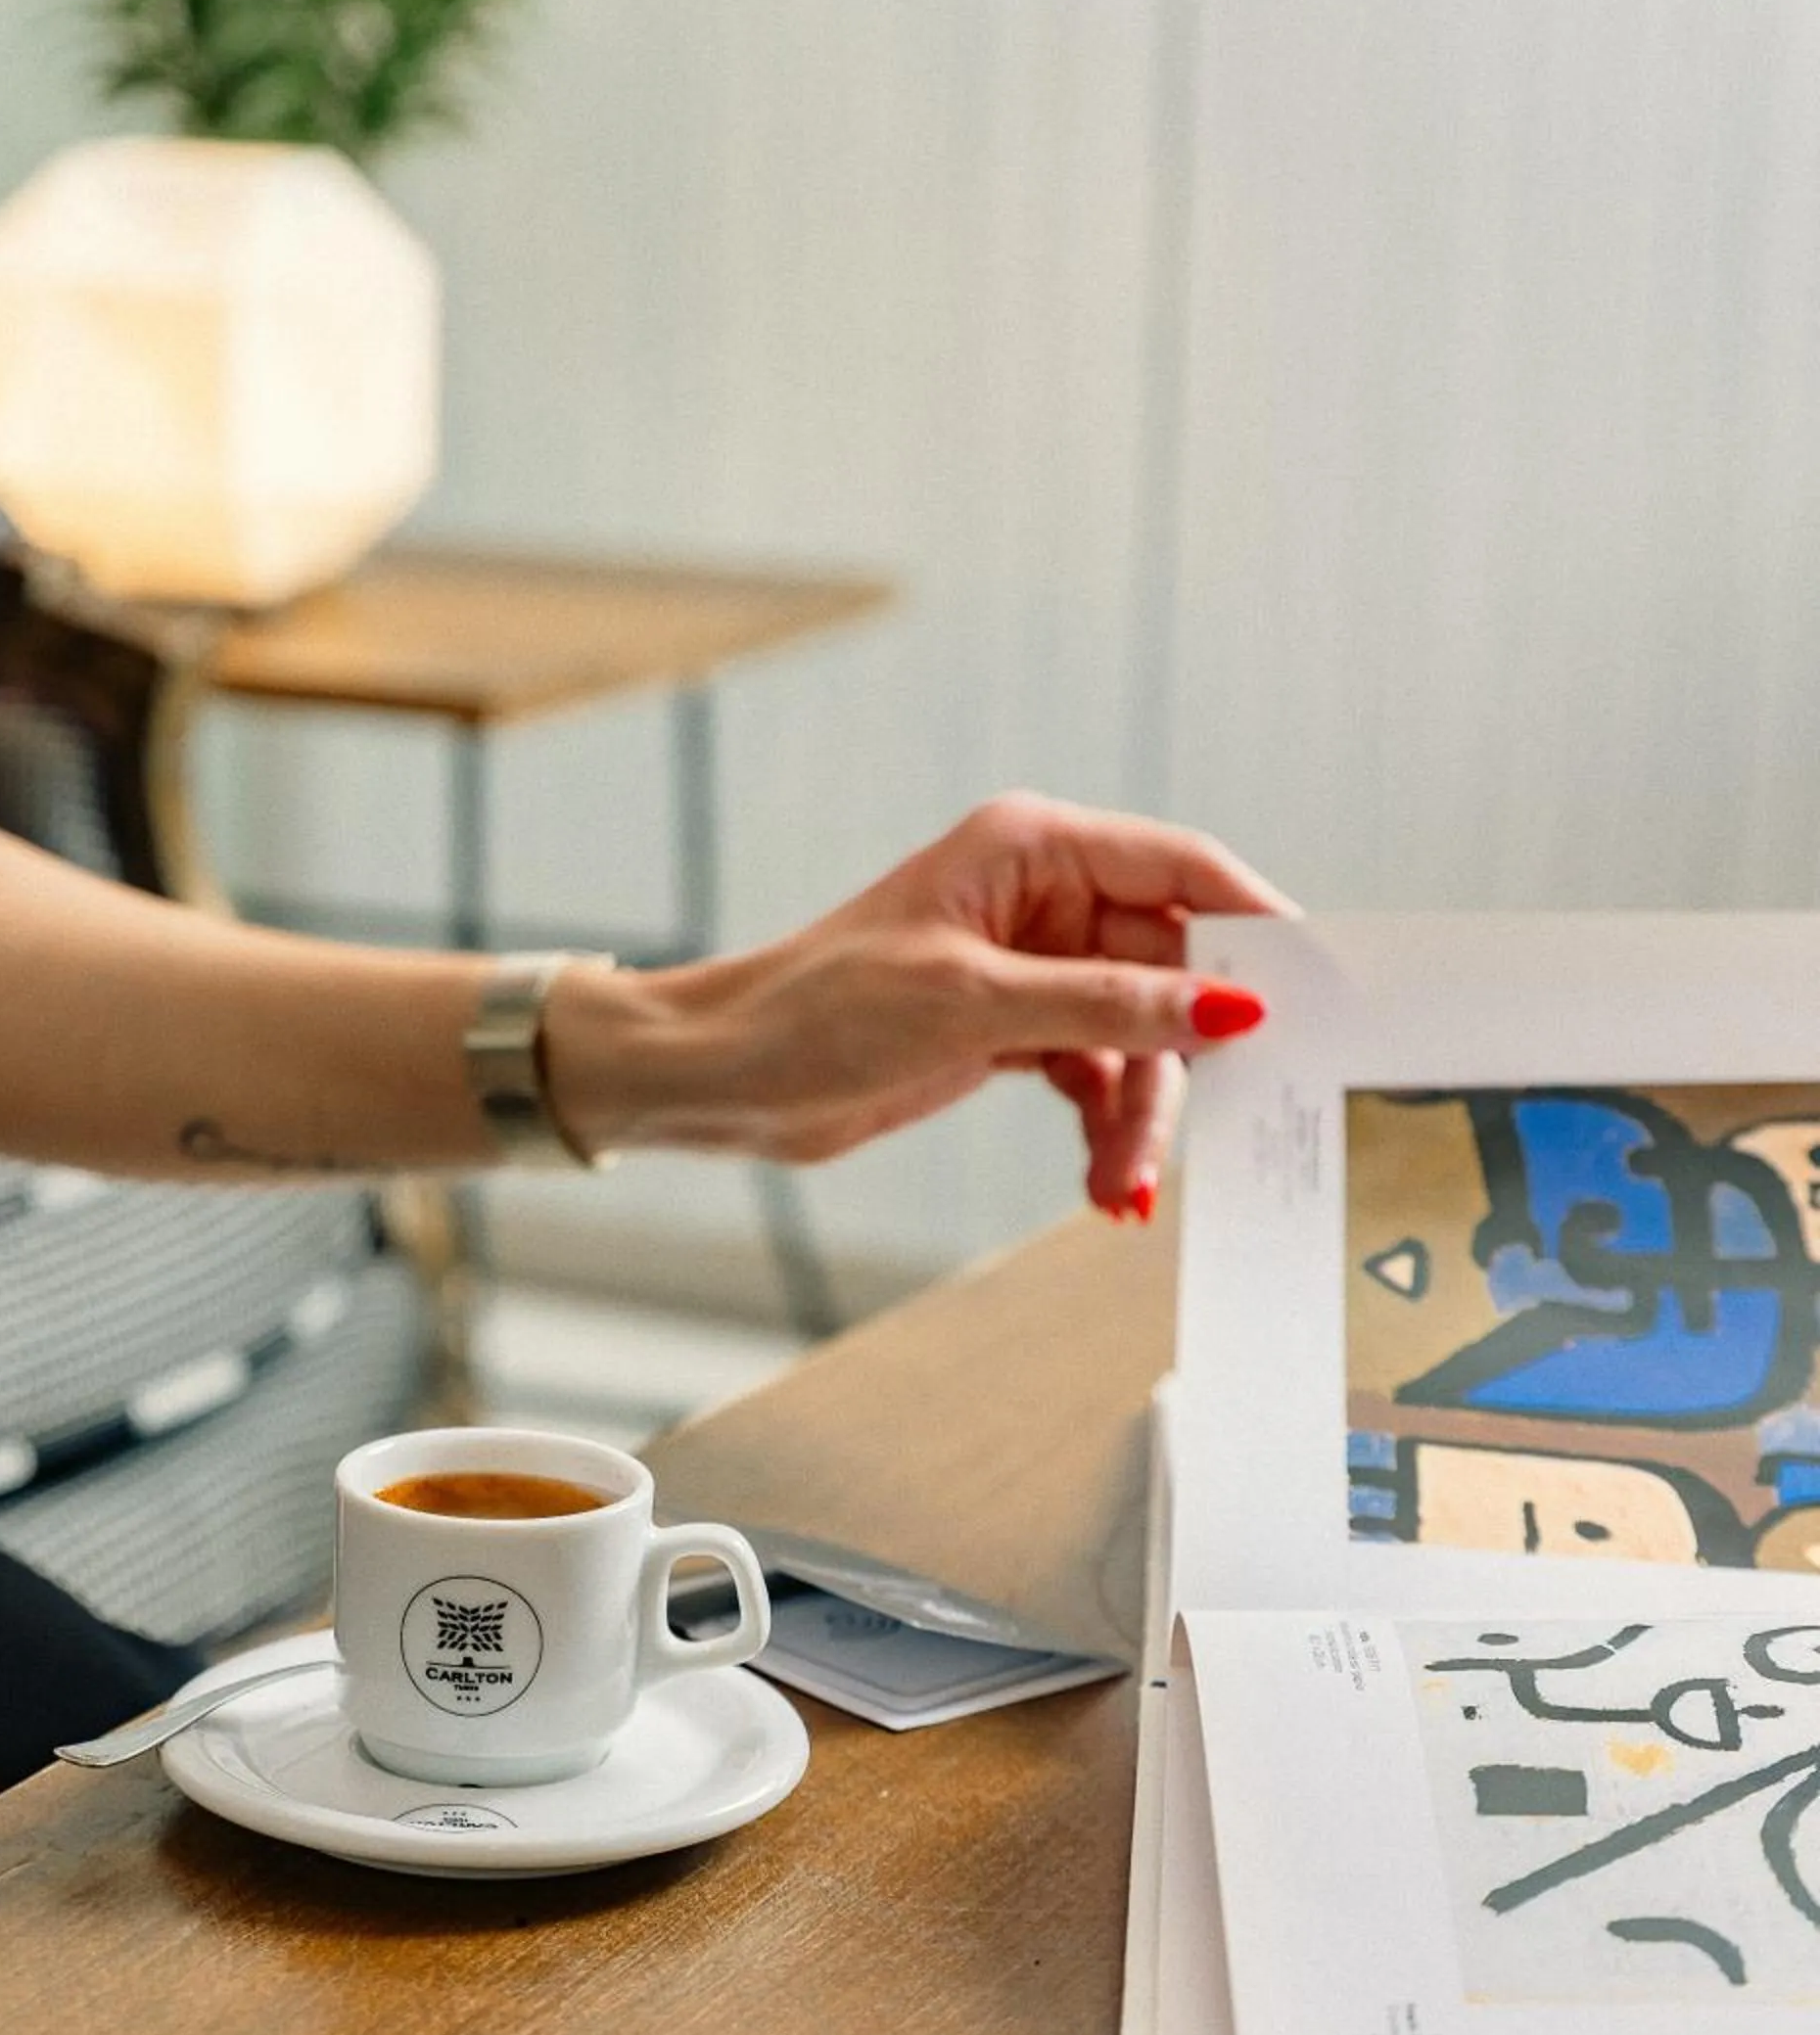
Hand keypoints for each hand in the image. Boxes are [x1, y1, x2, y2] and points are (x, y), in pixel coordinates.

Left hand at [542, 794, 1289, 1212]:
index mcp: (1033, 848)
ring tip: (1123, 1186)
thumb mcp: (973, 1005)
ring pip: (1139, 1037)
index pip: (1181, 869)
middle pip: (1172, 967)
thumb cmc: (819, 1008)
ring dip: (1141, 1114)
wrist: (725, 1076)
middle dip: (1184, 1055)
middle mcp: (1043, 899)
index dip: (1254, 924)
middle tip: (1214, 1125)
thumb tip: (1227, 1004)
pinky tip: (1110, 1185)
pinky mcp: (1013, 1031)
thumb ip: (1109, 1004)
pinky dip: (1109, 1129)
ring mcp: (1031, 968)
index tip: (1310, 989)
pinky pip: (1098, 1075)